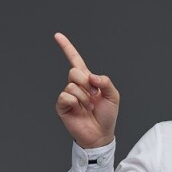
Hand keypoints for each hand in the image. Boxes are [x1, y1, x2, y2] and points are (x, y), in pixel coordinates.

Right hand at [54, 32, 119, 148]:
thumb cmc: (107, 116)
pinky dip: (76, 102)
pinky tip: (80, 110)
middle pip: (74, 72)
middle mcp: (75, 86)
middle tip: (93, 96)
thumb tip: (91, 77)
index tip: (58, 35)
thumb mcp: (113, 96)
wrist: (101, 135)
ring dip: (84, 97)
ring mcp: (68, 96)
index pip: (75, 60)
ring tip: (89, 107)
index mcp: (87, 80)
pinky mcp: (62, 106)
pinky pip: (66, 96)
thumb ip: (105, 82)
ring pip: (72, 85)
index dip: (67, 48)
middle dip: (86, 83)